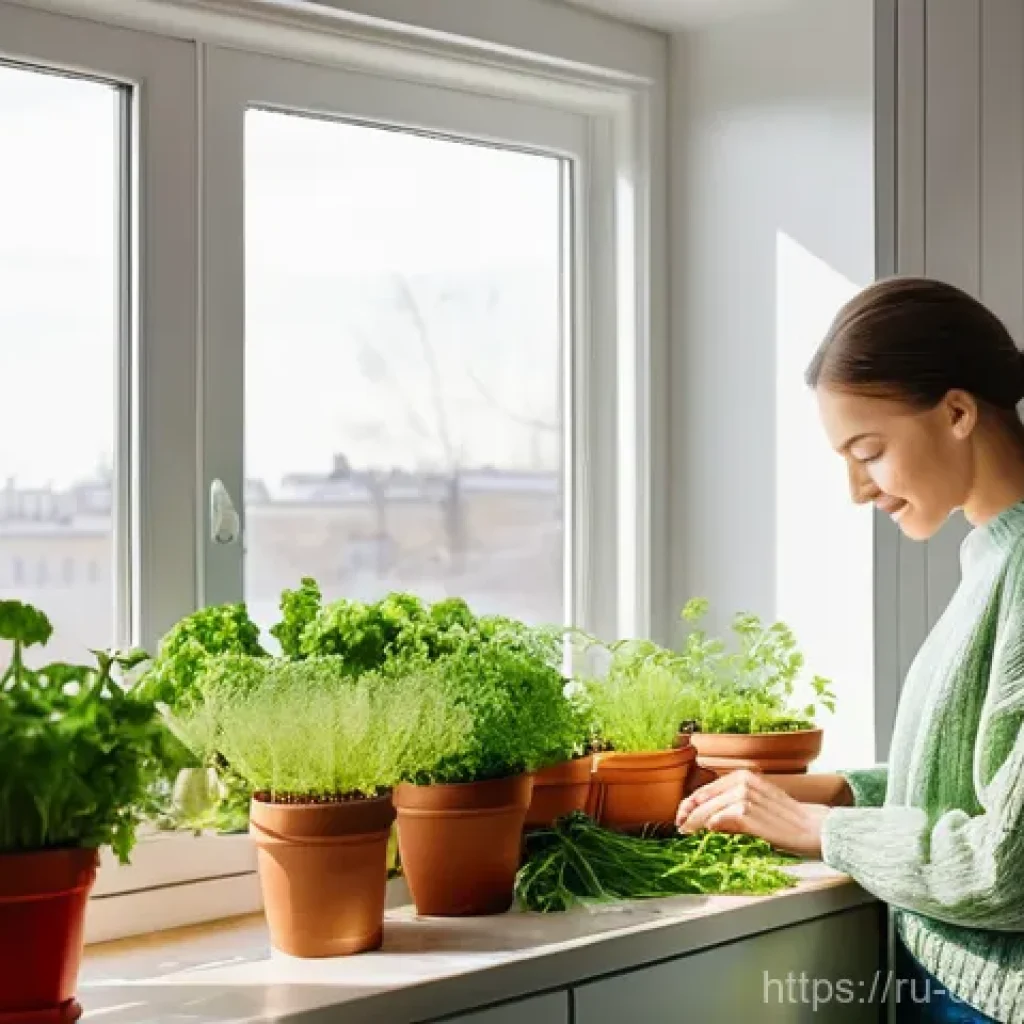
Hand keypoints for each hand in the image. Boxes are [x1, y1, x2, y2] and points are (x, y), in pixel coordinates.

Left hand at [675, 769, 830, 857]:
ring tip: (687, 832)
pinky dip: (713, 824)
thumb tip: (710, 817)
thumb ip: (735, 804)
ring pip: (710, 809)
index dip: (691, 802)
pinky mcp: (750, 814)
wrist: (815, 827)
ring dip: (696, 821)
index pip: (707, 788)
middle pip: (705, 798)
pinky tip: (709, 830)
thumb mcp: (758, 802)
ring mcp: (746, 796)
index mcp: (744, 776)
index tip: (681, 814)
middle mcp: (743, 782)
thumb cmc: (788, 818)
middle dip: (688, 813)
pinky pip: (723, 818)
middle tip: (679, 826)